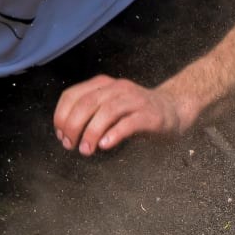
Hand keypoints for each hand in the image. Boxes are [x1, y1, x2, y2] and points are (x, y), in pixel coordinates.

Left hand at [53, 74, 195, 155]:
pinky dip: (114, 133)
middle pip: (87, 103)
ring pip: (107, 111)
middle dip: (73, 125)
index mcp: (102, 85)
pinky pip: (129, 122)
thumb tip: (65, 135)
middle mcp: (117, 88)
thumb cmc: (135, 114)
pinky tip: (105, 145)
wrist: (174, 109)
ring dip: (92, 132)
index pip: (72, 95)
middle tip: (70, 145)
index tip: (61, 135)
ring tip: (86, 150)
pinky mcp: (150, 115)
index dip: (61, 116)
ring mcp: (135, 100)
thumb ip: (89, 115)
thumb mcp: (109, 109)